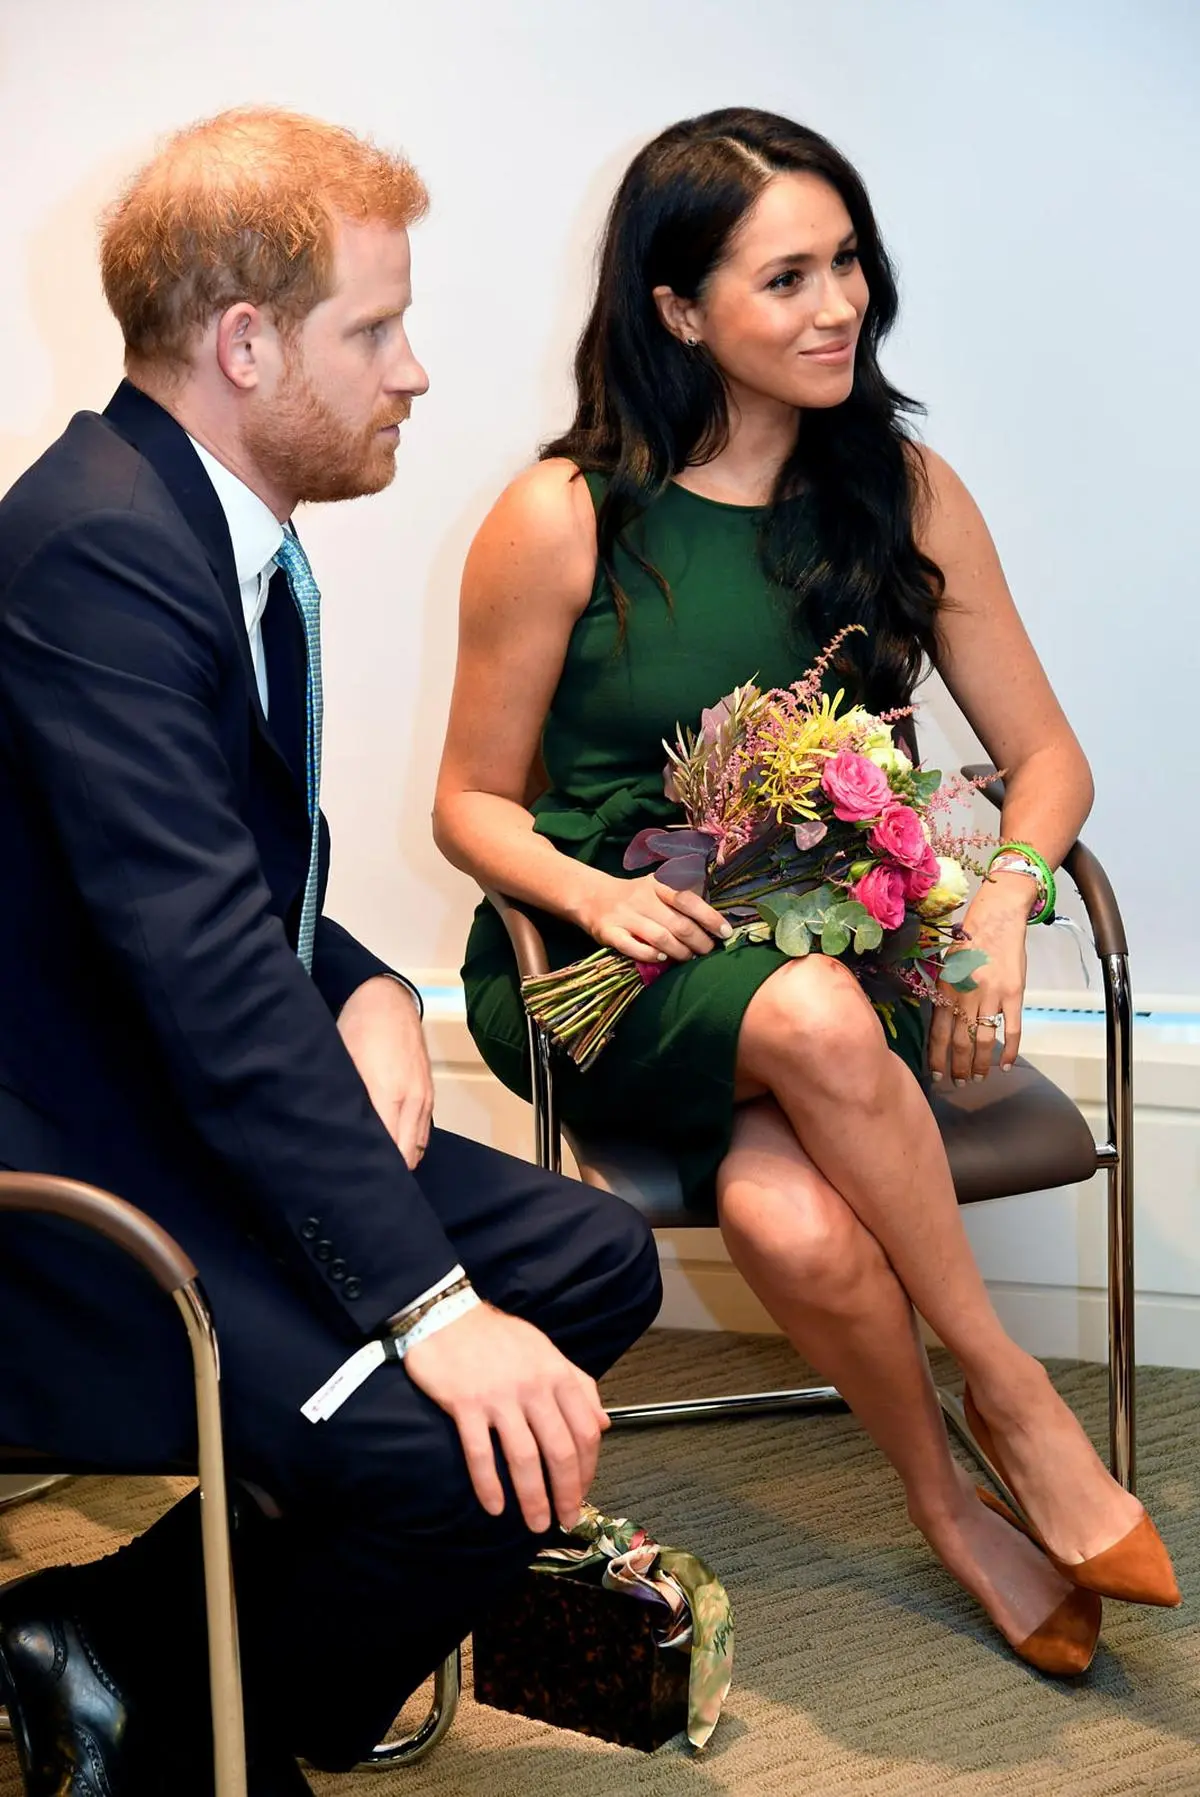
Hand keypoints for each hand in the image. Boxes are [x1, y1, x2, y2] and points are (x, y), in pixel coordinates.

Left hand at [337, 976, 432, 1167]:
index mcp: (389, 1094)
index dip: (375, 1168)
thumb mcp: (345, 1065)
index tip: (358, 1178)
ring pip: (419, 1146)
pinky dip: (412, 1143)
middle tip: (365, 1180)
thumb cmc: (359, 1029)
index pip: (389, 1149)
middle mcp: (413, 1100)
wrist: (387, 1000)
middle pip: (408, 1155)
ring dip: (403, 1159)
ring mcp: (424, 1096)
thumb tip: (343, 1136)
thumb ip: (349, 1102)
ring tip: (380, 1168)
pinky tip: (395, 1146)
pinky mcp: (429, 1092)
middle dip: (390, 1171)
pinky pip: (424, 1130)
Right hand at [404, 1302, 609, 1532]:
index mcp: (556, 1374)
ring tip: (535, 1524)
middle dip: (566, 1492)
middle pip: (559, 1450)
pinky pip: (481, 1453)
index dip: (588, 1468)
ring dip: (532, 1499)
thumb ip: (578, 1385)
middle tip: (565, 1519)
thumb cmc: (499, 1337)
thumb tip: (604, 1422)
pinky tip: (494, 1507)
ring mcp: (499, 1397)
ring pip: (524, 1459)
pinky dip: (489, 1485)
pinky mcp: (466, 1405)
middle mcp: (533, 1387)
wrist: (447, 1315)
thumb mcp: (546, 1351)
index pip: (585, 1430)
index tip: (583, 1491)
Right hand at [575, 871, 730, 963]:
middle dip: (699, 942)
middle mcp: (641, 898)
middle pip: (678, 924)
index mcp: (657, 883)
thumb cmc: (637, 896)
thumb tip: (716, 919)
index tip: (725, 932)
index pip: (688, 899)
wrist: (594, 897)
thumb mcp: (659, 886)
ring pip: (659, 938)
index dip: (709, 918)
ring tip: (689, 958)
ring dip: (680, 952)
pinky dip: (650, 955)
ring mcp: (624, 915)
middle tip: (708, 950)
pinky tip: (661, 958)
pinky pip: (633, 948)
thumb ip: (684, 896)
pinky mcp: (609, 932)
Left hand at [928, 875, 1032, 1083]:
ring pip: (984, 1040)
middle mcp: (966, 996)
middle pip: (960, 1042)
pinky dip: (1010, 1050)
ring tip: (978, 1078)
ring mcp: (991, 996)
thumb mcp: (947, 967)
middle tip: (959, 1083)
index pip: (938, 1033)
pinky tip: (1006, 1065)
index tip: (936, 1076)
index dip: (937, 1058)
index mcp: (946, 990)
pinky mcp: (1014, 994)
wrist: (996, 919)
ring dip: (981, 1064)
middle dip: (959, 1068)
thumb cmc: (969, 942)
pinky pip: (1012, 1029)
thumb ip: (944, 995)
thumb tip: (939, 1025)